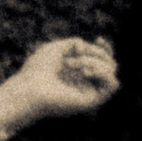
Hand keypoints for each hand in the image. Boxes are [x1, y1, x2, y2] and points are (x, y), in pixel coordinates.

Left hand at [0, 37, 120, 125]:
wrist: (28, 88)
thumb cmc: (37, 69)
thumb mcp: (57, 48)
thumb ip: (75, 43)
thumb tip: (88, 48)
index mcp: (78, 72)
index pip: (103, 61)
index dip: (105, 49)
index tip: (97, 39)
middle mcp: (86, 83)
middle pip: (110, 63)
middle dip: (94, 53)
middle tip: (70, 59)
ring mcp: (90, 92)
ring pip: (111, 71)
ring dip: (93, 61)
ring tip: (70, 64)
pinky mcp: (93, 101)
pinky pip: (113, 85)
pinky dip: (102, 73)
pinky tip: (85, 72)